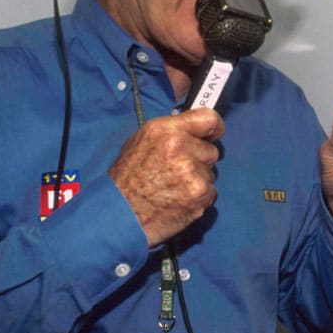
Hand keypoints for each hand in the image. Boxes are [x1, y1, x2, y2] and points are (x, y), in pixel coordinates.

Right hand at [108, 108, 223, 246]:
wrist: (119, 214)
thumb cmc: (126, 179)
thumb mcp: (140, 142)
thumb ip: (170, 133)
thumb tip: (194, 131)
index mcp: (165, 130)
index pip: (209, 119)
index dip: (214, 128)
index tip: (213, 135)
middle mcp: (180, 147)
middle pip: (212, 151)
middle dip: (199, 161)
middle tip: (177, 171)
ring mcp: (192, 173)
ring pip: (211, 174)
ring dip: (198, 181)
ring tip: (173, 188)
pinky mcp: (199, 195)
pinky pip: (211, 193)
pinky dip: (198, 199)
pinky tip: (178, 201)